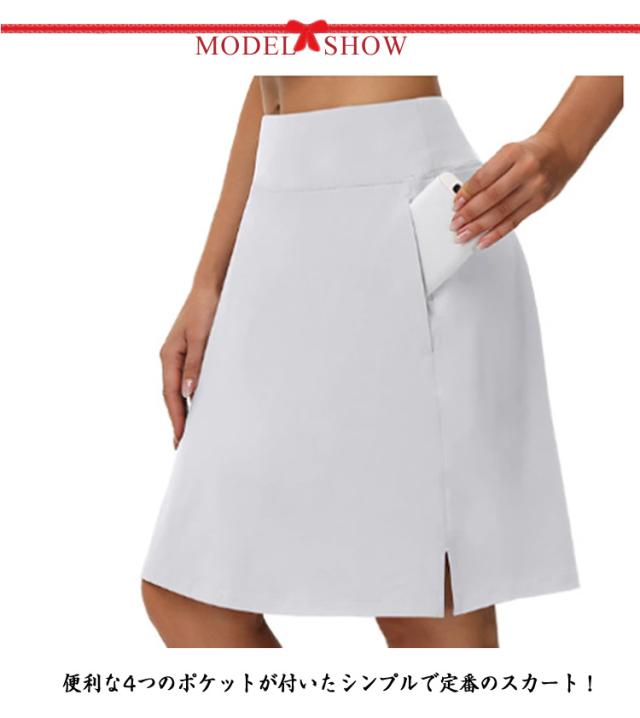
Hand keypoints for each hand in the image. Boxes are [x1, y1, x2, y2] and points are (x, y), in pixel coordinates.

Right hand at [159, 286, 218, 447]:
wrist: (212, 286)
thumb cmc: (205, 308)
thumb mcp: (201, 337)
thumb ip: (195, 364)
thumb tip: (188, 393)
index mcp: (169, 356)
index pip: (170, 394)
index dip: (176, 418)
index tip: (181, 438)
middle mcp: (172, 358)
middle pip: (172, 395)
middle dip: (177, 419)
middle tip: (182, 444)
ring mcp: (181, 355)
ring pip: (180, 389)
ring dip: (184, 409)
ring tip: (190, 431)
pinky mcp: (192, 351)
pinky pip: (189, 379)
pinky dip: (192, 395)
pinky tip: (199, 405)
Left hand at [450, 130, 573, 249]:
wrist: (561, 151)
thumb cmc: (529, 153)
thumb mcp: (507, 153)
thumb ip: (488, 173)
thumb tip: (464, 198)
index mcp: (513, 153)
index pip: (484, 177)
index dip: (467, 193)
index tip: (455, 204)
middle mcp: (526, 170)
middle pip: (492, 197)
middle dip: (470, 214)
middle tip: (455, 224)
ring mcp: (534, 188)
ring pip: (502, 212)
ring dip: (480, 227)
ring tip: (464, 235)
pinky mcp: (539, 202)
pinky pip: (514, 221)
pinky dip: (496, 233)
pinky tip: (483, 240)